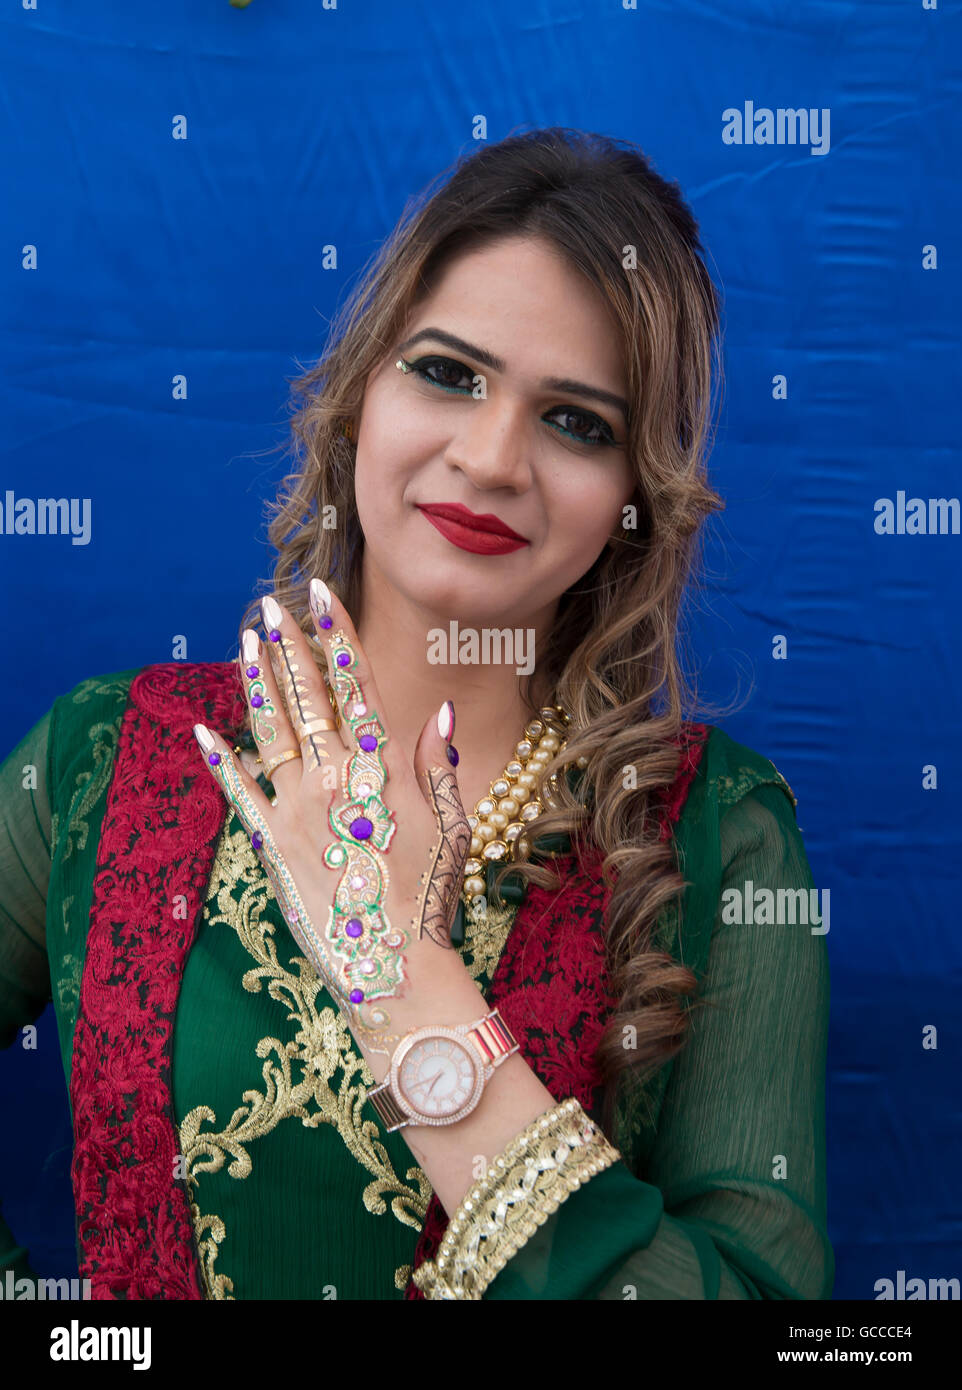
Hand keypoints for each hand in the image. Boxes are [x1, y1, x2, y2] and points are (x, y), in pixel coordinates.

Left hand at [193, 579, 471, 1054]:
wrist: (392, 967)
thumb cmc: (430, 898)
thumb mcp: (451, 828)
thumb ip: (435, 768)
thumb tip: (438, 715)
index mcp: (380, 769)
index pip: (355, 684)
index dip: (337, 634)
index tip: (321, 594)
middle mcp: (333, 779)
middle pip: (307, 698)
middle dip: (288, 646)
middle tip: (270, 605)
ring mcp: (296, 810)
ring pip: (271, 732)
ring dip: (257, 684)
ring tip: (245, 643)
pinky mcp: (272, 844)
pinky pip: (240, 794)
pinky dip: (220, 761)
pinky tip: (202, 729)